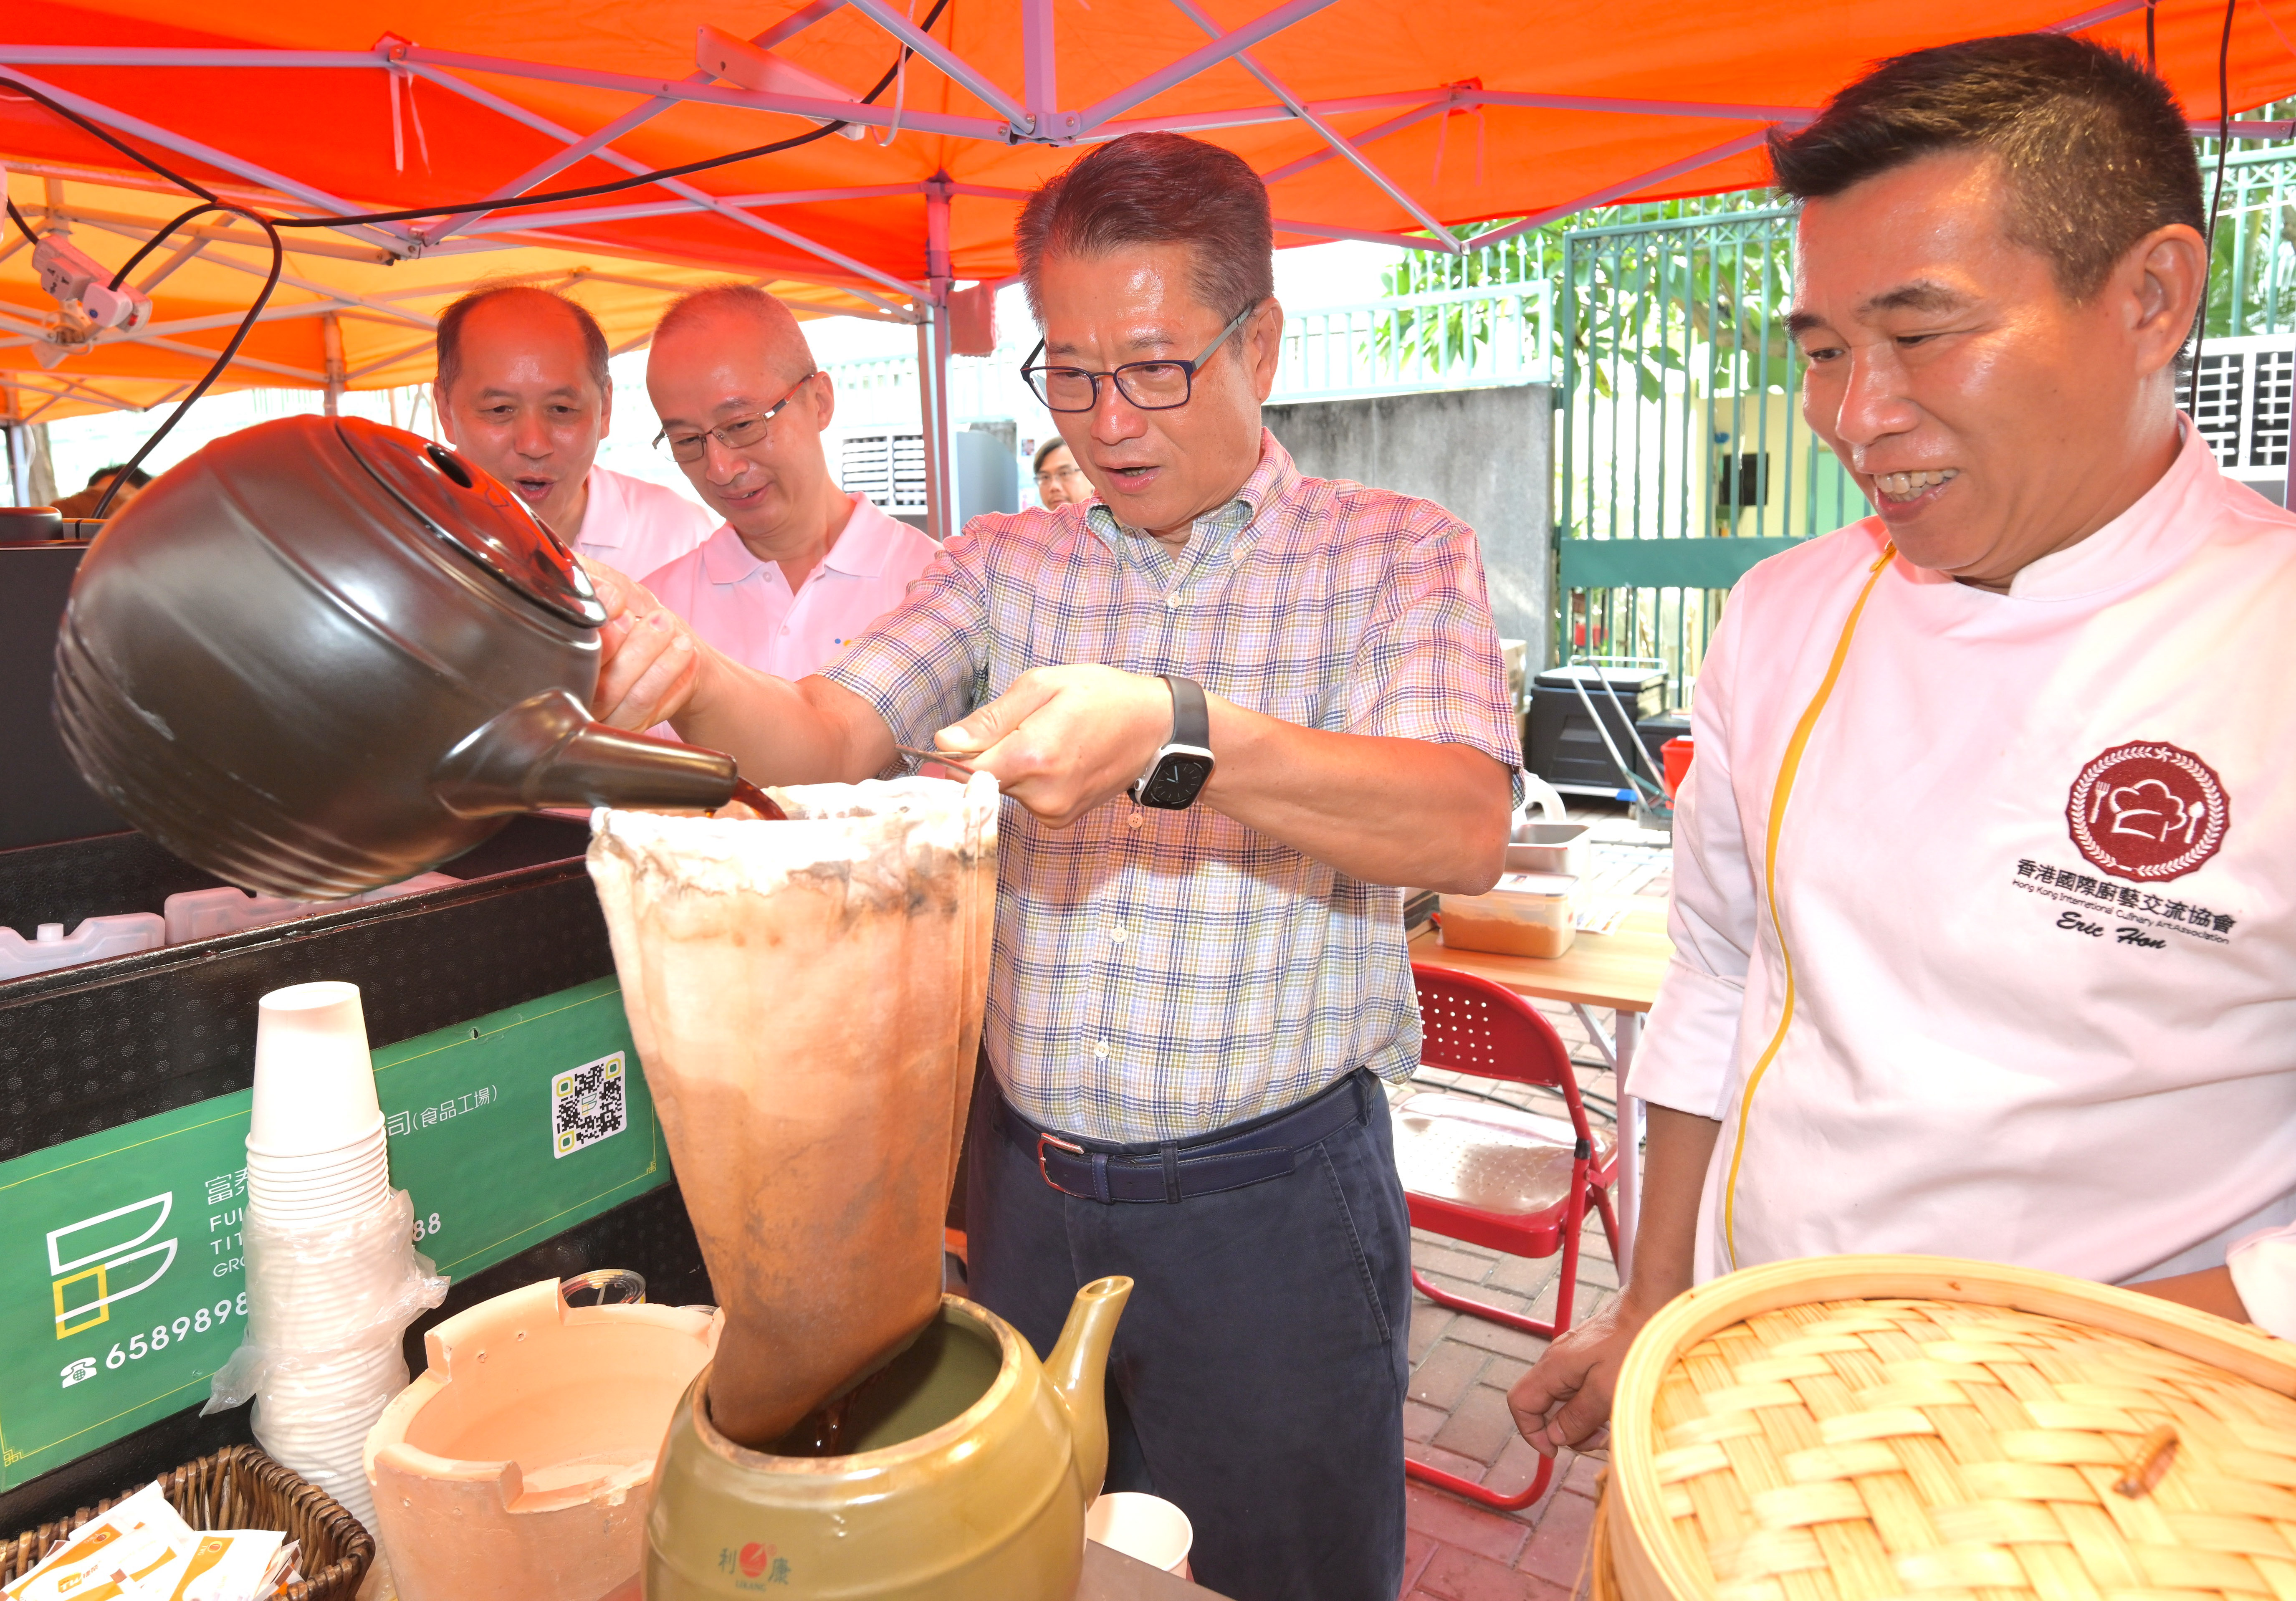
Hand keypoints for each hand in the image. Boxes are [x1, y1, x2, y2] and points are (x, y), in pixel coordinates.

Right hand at [582, 556, 703, 729]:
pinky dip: (672, 680)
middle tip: (659, 620)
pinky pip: (649, 711)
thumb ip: (589, 578)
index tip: (620, 604)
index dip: (599, 632)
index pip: (570, 653)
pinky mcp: (628, 732)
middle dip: (634, 648)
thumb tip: (577, 570)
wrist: (669, 656)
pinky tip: (687, 655)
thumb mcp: (609, 588)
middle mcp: (573, 697)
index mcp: (556, 661)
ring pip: (628, 699)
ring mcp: (600, 722)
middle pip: (601, 683)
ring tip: (676, 634)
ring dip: (657, 662)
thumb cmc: (630, 617)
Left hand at [934, 665, 1171, 825]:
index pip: (963, 770)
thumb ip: (990, 718)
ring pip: (1004, 789)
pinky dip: (1030, 780)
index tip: (961, 737)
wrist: (1155, 728)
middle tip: (1026, 725)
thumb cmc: (1102, 697)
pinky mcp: (1060, 820)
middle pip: (983, 780)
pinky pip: (1024, 799)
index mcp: (1033, 756)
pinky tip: (1058, 759)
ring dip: (1012, 766)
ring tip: (1048, 739)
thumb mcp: (1044, 685)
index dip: (955, 753)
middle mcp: (1041, 794)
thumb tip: (945, 743)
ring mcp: (1053, 812)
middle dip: (992, 753)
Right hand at [1507, 1295, 1653, 1455]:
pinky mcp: (1589, 1358)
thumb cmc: (1632, 1345)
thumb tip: (1555, 1437)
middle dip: (1565, 1431)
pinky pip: (1580, 1390)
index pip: (1520, 1404)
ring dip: (1582, 1421)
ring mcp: (1573, 1359)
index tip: (1556, 1451)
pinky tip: (1616, 1408)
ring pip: (1564, 1401)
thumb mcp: (1607, 1391)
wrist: (1652, 1306)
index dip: (1531, 1432)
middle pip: (1543, 1407)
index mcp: (1554, 1368)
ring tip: (1611, 1427)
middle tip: (1597, 1440)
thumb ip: (1577, 1417)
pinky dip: (1593, 1407)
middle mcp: (1557, 1362)